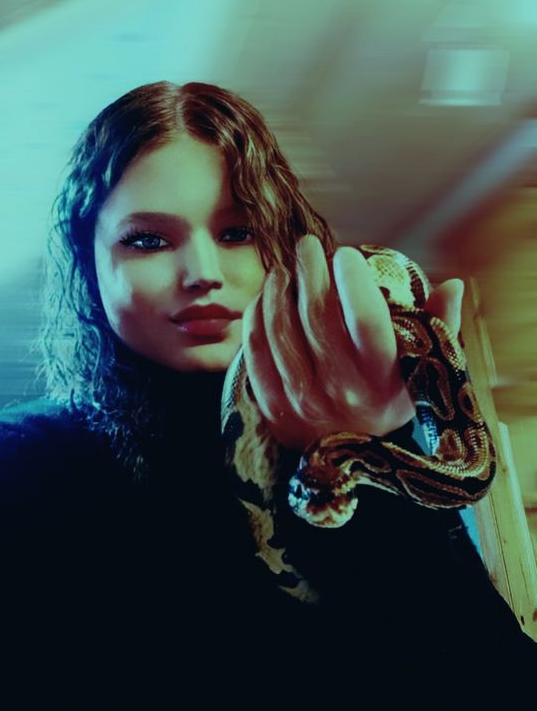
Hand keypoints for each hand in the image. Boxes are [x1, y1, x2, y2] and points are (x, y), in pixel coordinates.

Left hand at [242, 236, 463, 451]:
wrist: (355, 463)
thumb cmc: (390, 403)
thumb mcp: (423, 373)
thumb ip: (440, 327)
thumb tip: (453, 284)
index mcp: (383, 379)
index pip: (366, 320)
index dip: (353, 280)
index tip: (346, 254)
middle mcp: (341, 391)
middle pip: (317, 316)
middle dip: (310, 271)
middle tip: (308, 246)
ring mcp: (303, 401)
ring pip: (280, 329)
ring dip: (278, 290)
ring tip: (284, 270)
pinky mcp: (273, 408)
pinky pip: (257, 353)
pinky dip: (257, 320)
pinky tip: (264, 300)